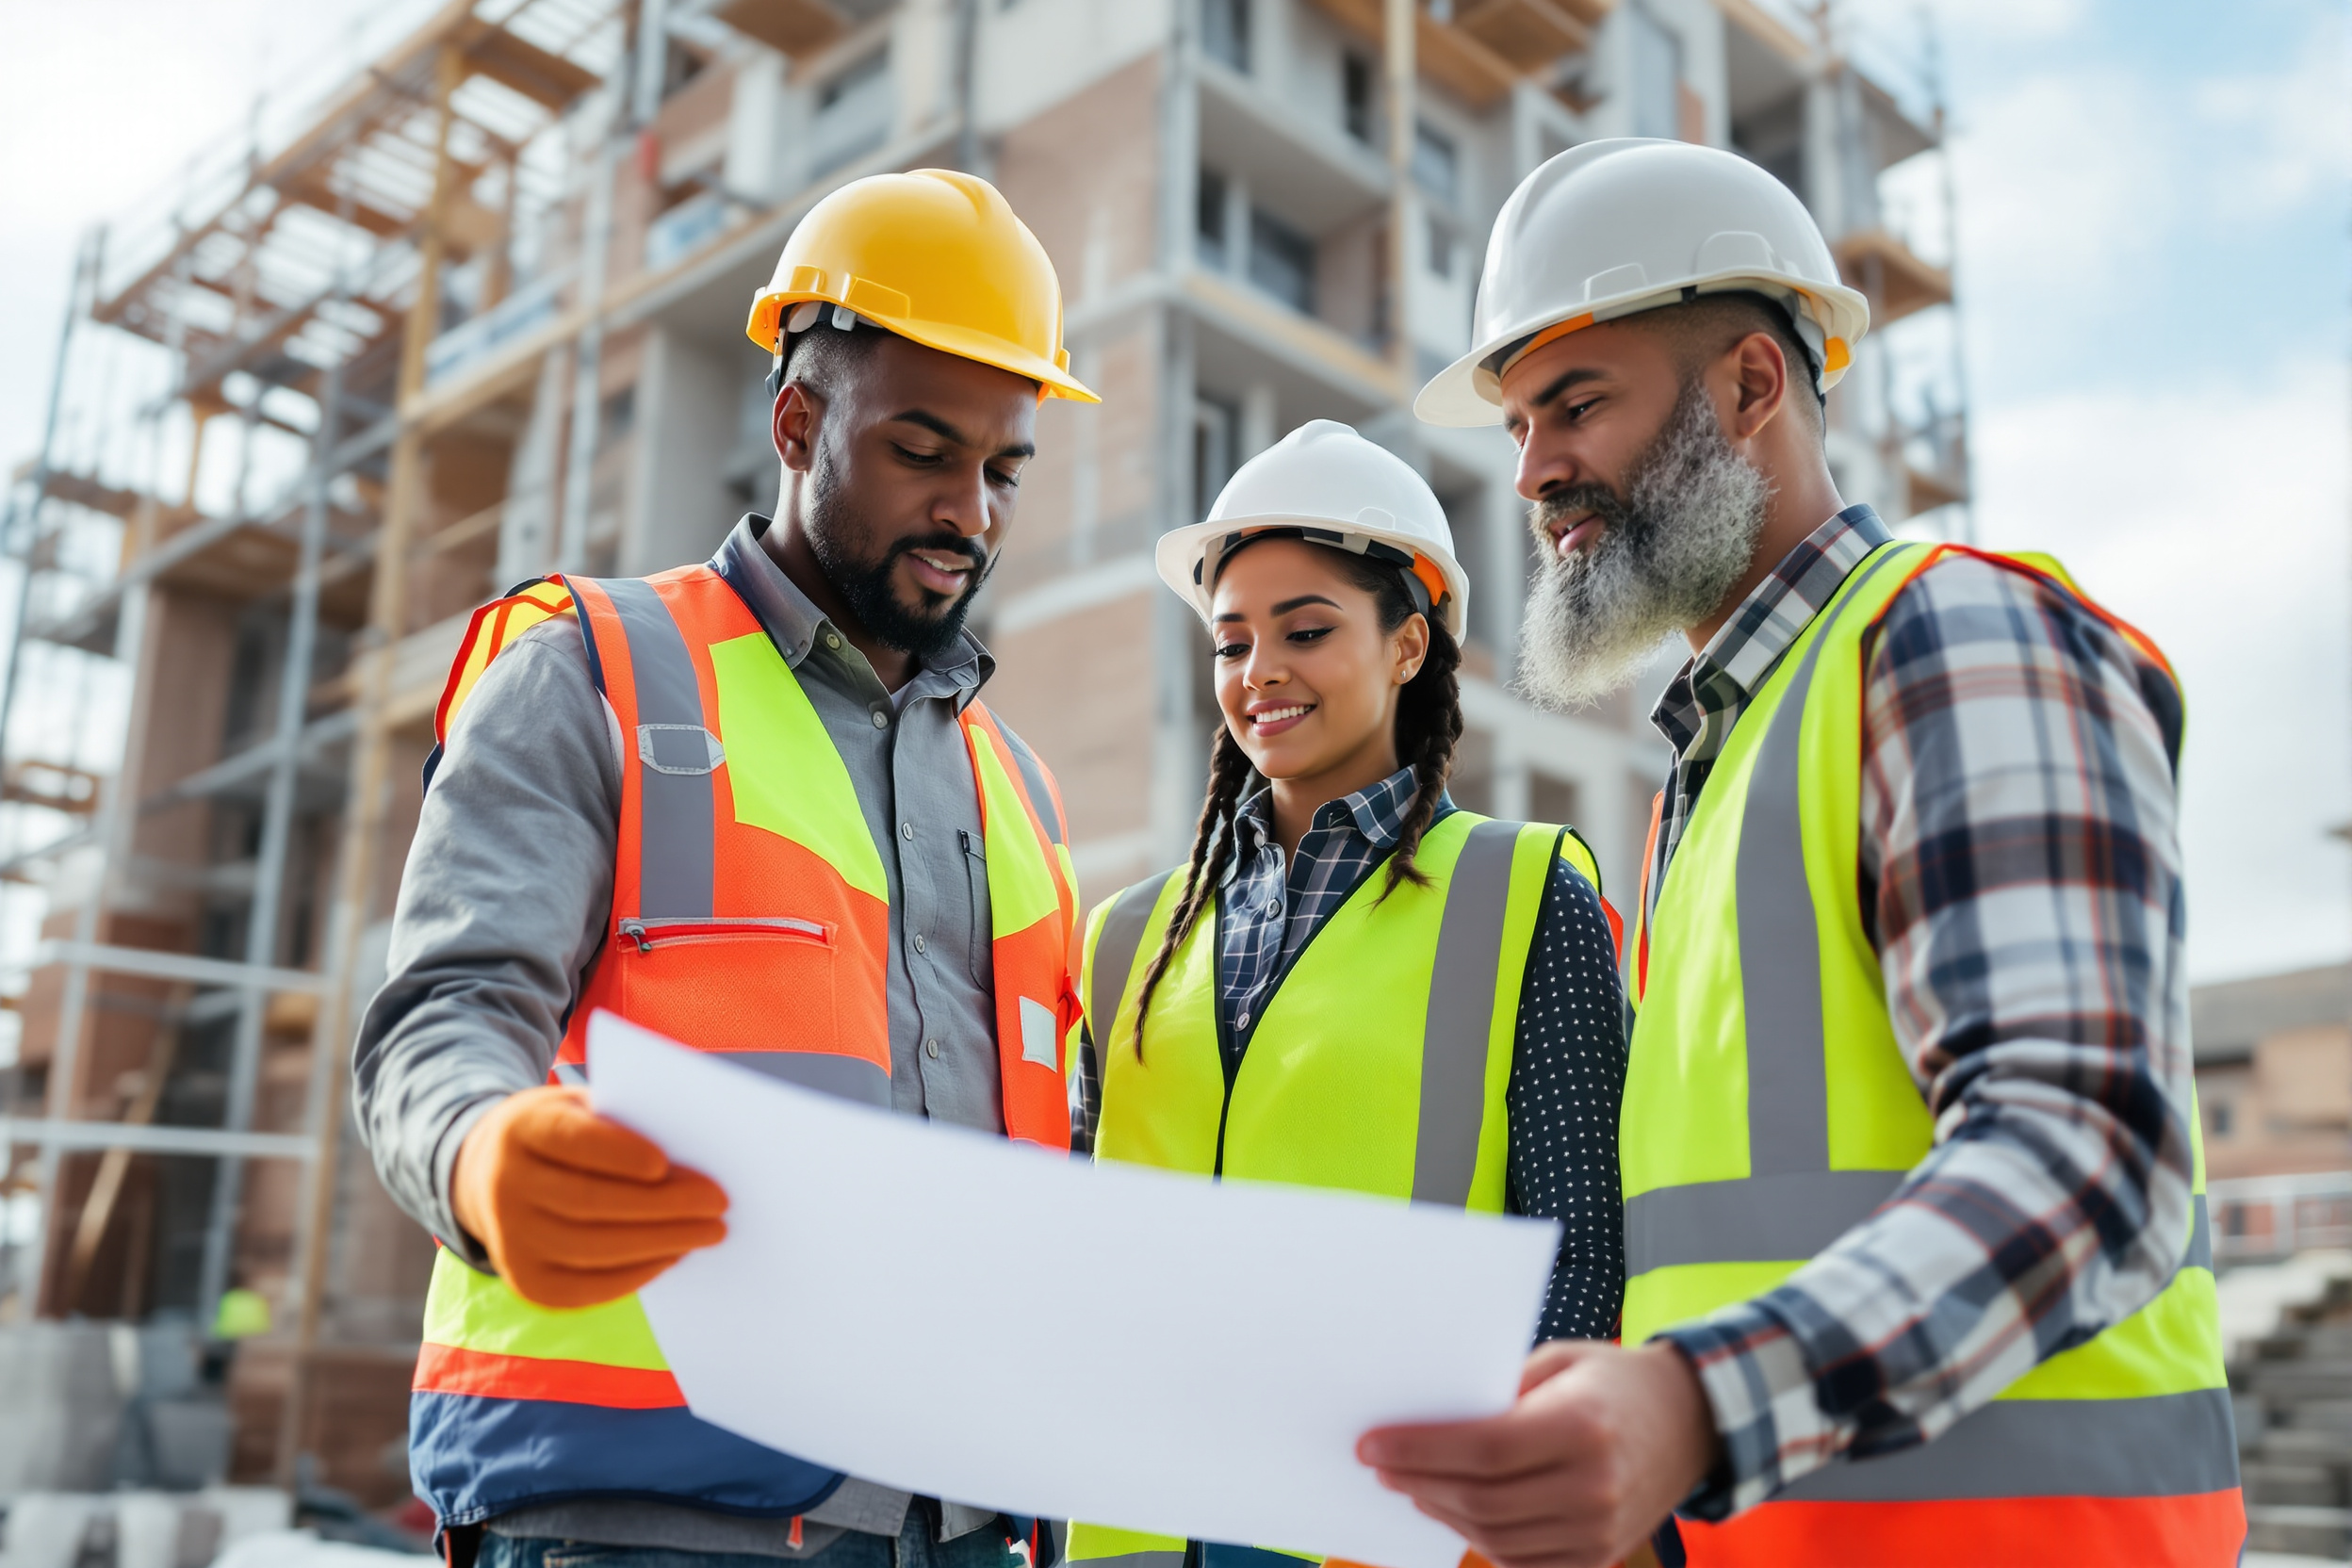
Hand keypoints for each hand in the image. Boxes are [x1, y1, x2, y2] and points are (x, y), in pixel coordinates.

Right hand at [451, 1085, 728, 1307]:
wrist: (491, 1175)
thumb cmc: (565, 1134)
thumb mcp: (582, 1108)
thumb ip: (625, 1123)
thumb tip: (695, 1156)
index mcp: (521, 1128)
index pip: (570, 1141)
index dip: (616, 1154)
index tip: (664, 1163)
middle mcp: (506, 1186)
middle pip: (588, 1201)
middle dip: (661, 1204)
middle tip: (718, 1202)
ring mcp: (510, 1240)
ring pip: (592, 1248)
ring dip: (660, 1242)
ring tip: (710, 1232)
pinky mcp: (527, 1282)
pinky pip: (587, 1287)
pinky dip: (637, 1273)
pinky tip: (674, 1255)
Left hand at [1357, 1339, 1718, 1567]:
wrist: (1691, 1420)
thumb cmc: (1615, 1381)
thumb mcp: (1559, 1362)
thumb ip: (1499, 1391)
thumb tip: (1426, 1416)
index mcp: (1581, 1426)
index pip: (1482, 1449)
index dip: (1420, 1450)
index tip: (1372, 1444)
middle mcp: (1594, 1485)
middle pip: (1481, 1499)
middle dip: (1418, 1482)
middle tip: (1379, 1465)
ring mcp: (1600, 1530)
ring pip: (1494, 1537)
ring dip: (1441, 1512)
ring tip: (1409, 1486)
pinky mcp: (1598, 1556)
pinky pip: (1522, 1558)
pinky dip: (1479, 1538)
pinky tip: (1452, 1510)